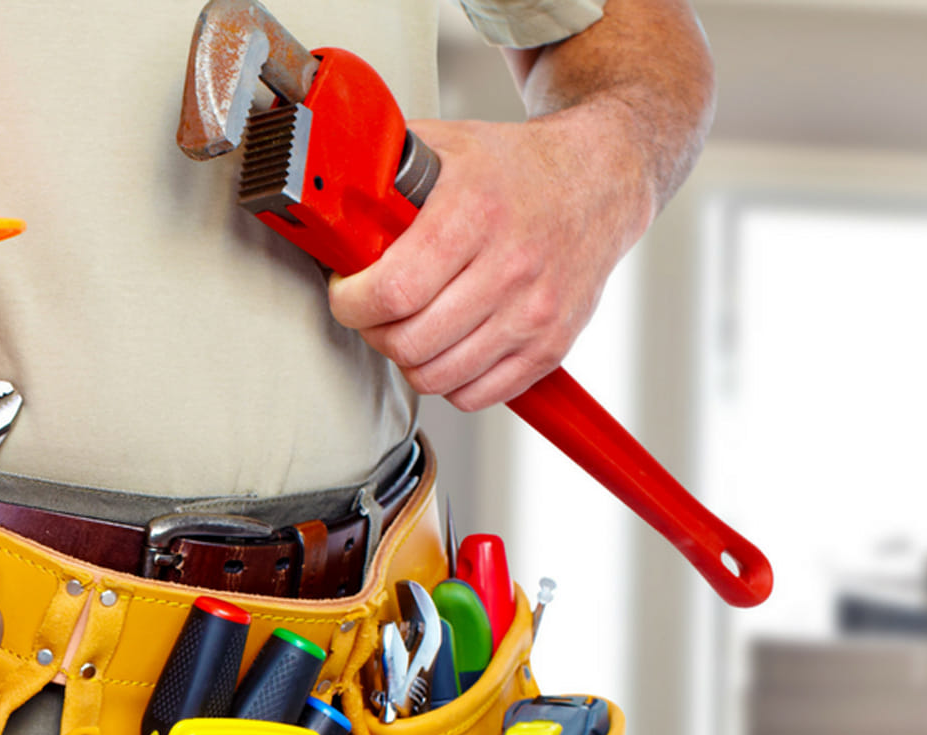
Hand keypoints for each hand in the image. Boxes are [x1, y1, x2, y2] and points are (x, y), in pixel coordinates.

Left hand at [327, 110, 651, 410]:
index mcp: (475, 212)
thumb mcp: (447, 145)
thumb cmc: (517, 170)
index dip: (353, 304)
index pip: (394, 290)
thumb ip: (384, 169)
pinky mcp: (550, 348)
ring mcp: (533, 314)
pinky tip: (447, 349)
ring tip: (410, 330)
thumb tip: (328, 199)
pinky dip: (450, 382)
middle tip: (374, 315)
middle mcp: (510, 268)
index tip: (348, 295)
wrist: (598, 186)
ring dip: (410, 360)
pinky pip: (476, 396)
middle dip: (375, 333)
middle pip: (412, 342)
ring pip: (439, 376)